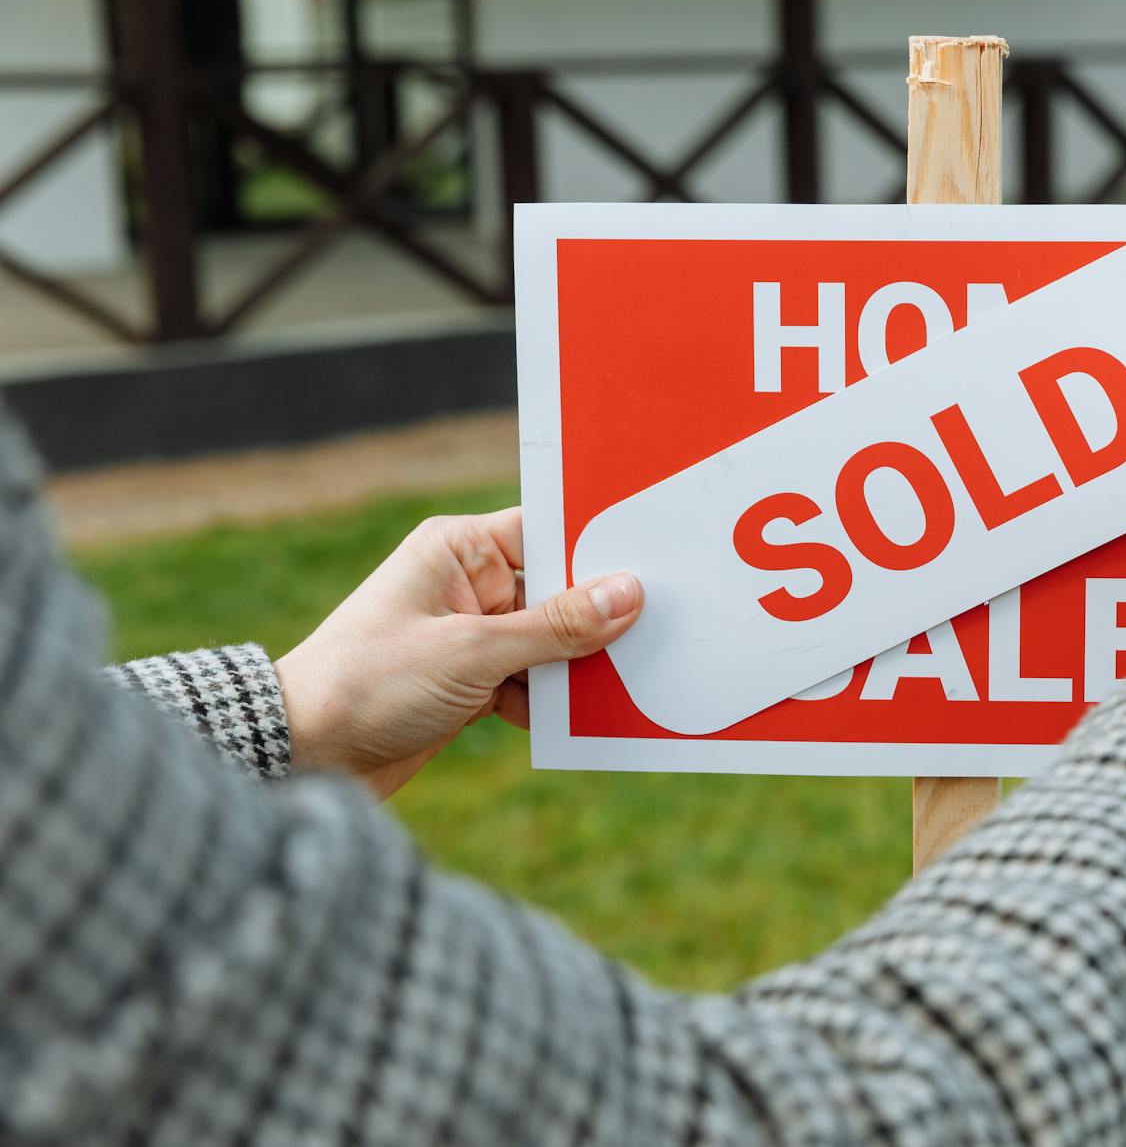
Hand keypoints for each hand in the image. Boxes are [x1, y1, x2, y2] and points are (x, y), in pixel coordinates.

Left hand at [274, 508, 640, 798]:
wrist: (302, 757)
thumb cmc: (368, 684)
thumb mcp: (472, 652)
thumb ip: (555, 627)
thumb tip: (627, 595)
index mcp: (458, 550)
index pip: (547, 532)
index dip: (599, 548)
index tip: (656, 563)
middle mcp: (467, 585)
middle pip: (558, 591)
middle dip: (598, 617)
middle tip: (660, 629)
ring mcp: (470, 635)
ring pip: (551, 642)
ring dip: (579, 666)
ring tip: (629, 681)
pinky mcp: (471, 682)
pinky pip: (534, 681)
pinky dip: (554, 700)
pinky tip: (585, 719)